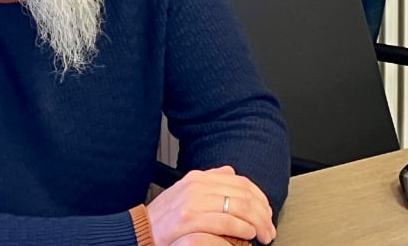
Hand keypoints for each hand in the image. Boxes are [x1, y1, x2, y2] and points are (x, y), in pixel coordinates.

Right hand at [148, 166, 275, 244]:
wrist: (138, 232)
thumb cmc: (163, 217)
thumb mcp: (185, 191)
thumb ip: (208, 180)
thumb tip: (230, 172)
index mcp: (199, 177)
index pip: (240, 182)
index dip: (260, 198)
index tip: (267, 212)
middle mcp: (198, 186)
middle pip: (242, 195)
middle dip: (262, 213)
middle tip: (269, 229)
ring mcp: (193, 202)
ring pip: (237, 207)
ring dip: (256, 223)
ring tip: (262, 234)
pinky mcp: (188, 220)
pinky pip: (223, 222)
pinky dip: (240, 229)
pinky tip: (248, 234)